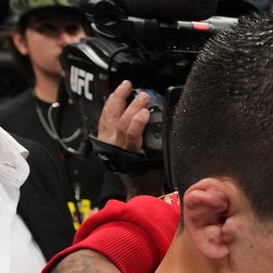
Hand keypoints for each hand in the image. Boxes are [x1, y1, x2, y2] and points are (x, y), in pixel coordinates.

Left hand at [96, 80, 165, 196]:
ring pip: (109, 116)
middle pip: (120, 121)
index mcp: (129, 155)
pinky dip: (110, 104)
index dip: (137, 122)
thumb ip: (161, 146)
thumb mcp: (160, 164)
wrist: (138, 186)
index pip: (130, 135)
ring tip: (126, 86)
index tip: (147, 111)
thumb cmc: (150, 175)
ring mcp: (107, 141)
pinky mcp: (104, 137)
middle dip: (132, 105)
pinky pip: (105, 117)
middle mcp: (115, 147)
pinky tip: (116, 94)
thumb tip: (168, 126)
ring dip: (118, 99)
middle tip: (144, 95)